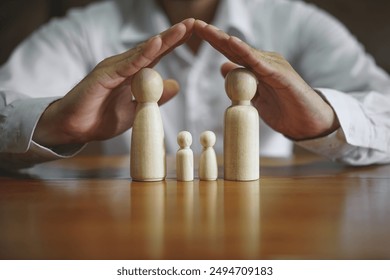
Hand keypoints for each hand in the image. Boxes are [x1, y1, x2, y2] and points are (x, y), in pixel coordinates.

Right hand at [33, 18, 194, 146]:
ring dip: (164, 40)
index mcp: (133, 74)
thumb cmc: (100, 119)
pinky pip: (128, 64)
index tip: (192, 32)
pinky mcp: (105, 75)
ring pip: (143, 52)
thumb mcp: (137, 109)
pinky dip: (144, 54)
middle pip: (153, 49)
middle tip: (193, 22)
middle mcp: (124, 66)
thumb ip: (156, 97)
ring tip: (183, 28)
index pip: (157, 55)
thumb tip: (176, 85)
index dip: (174, 43)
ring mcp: (115, 69)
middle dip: (174, 35)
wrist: (74, 129)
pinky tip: (158, 44)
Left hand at [194, 20, 339, 139]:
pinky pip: (259, 63)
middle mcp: (263, 62)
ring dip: (224, 40)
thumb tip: (223, 67)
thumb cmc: (284, 110)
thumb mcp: (254, 97)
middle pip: (234, 47)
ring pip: (244, 51)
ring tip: (206, 30)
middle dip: (213, 35)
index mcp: (255, 68)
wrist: (308, 123)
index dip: (213, 42)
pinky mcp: (281, 75)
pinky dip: (245, 53)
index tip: (194, 31)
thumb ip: (240, 82)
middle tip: (195, 24)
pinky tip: (231, 43)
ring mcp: (272, 66)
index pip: (230, 52)